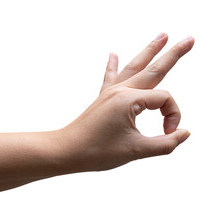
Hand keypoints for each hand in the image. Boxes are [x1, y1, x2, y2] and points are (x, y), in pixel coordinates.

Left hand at [55, 33, 193, 171]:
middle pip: (153, 69)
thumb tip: (184, 133)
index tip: (168, 133)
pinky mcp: (103, 98)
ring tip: (162, 36)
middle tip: (189, 39)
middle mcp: (120, 91)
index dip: (172, 116)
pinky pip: (111, 77)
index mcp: (129, 100)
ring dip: (149, 51)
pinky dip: (114, 65)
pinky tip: (113, 54)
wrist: (67, 150)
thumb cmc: (96, 151)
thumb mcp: (136, 150)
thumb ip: (165, 143)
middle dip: (173, 53)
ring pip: (134, 67)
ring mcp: (110, 92)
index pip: (164, 99)